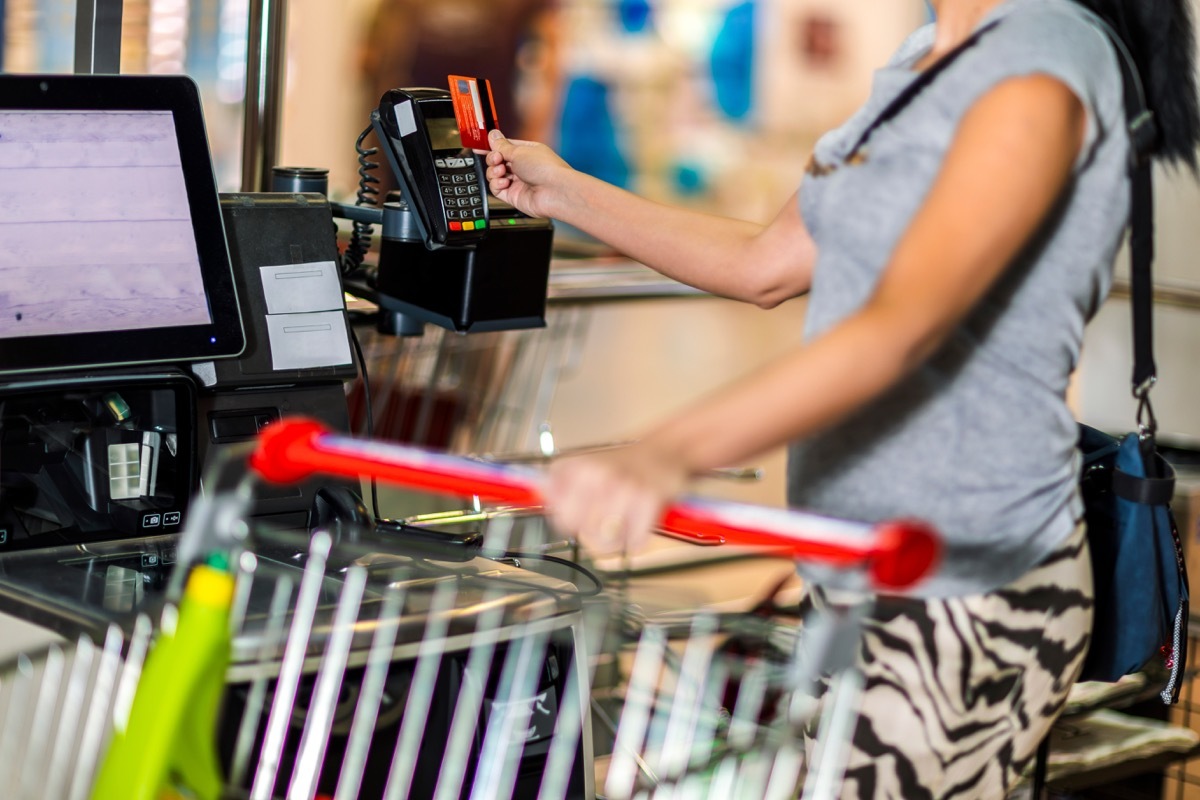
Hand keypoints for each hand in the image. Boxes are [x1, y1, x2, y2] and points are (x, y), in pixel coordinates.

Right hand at [484, 129, 570, 218]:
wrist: (555, 191)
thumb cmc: (546, 169)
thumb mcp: (520, 150)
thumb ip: (502, 145)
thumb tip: (493, 135)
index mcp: (526, 152)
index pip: (505, 147)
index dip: (492, 147)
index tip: (481, 146)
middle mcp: (522, 167)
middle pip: (498, 161)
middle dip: (493, 159)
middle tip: (497, 159)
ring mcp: (518, 182)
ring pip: (495, 175)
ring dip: (494, 171)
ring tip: (501, 171)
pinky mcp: (514, 195)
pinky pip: (497, 189)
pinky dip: (496, 184)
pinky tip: (504, 182)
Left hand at [545, 440, 689, 555]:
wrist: (666, 449)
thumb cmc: (623, 464)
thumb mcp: (584, 466)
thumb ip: (557, 484)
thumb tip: (536, 496)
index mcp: (576, 467)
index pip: (559, 515)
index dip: (570, 522)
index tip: (579, 517)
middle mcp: (597, 475)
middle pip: (581, 531)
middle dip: (592, 534)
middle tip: (603, 522)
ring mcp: (623, 487)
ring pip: (606, 541)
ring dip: (615, 540)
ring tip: (621, 524)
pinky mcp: (649, 499)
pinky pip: (633, 542)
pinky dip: (636, 540)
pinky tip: (638, 525)